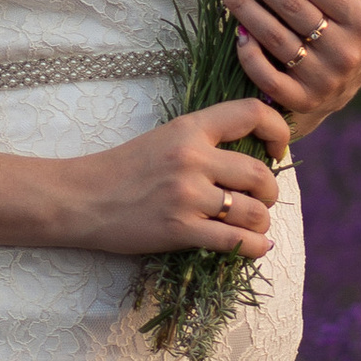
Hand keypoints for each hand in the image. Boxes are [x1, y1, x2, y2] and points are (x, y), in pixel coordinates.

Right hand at [58, 98, 293, 260]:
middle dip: (271, 193)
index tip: (278, 150)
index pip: (251, 114)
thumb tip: (255, 156)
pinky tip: (255, 247)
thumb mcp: (165, 139)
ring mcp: (186, 195)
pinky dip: (255, 247)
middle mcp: (191, 158)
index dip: (278, 130)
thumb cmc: (124, 169)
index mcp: (189, 128)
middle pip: (260, 175)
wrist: (81, 198)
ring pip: (253, 212)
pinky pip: (236, 241)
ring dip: (262, 223)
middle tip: (262, 200)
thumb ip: (204, 141)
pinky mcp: (179, 230)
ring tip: (253, 226)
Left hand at [215, 0, 360, 138]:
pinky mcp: (301, 100)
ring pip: (275, 38)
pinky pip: (267, 77)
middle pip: (290, 7)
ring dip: (244, 8)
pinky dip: (249, 54)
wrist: (343, 85)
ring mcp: (323, 79)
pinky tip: (235, 30)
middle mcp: (345, 51)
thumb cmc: (346, 28)